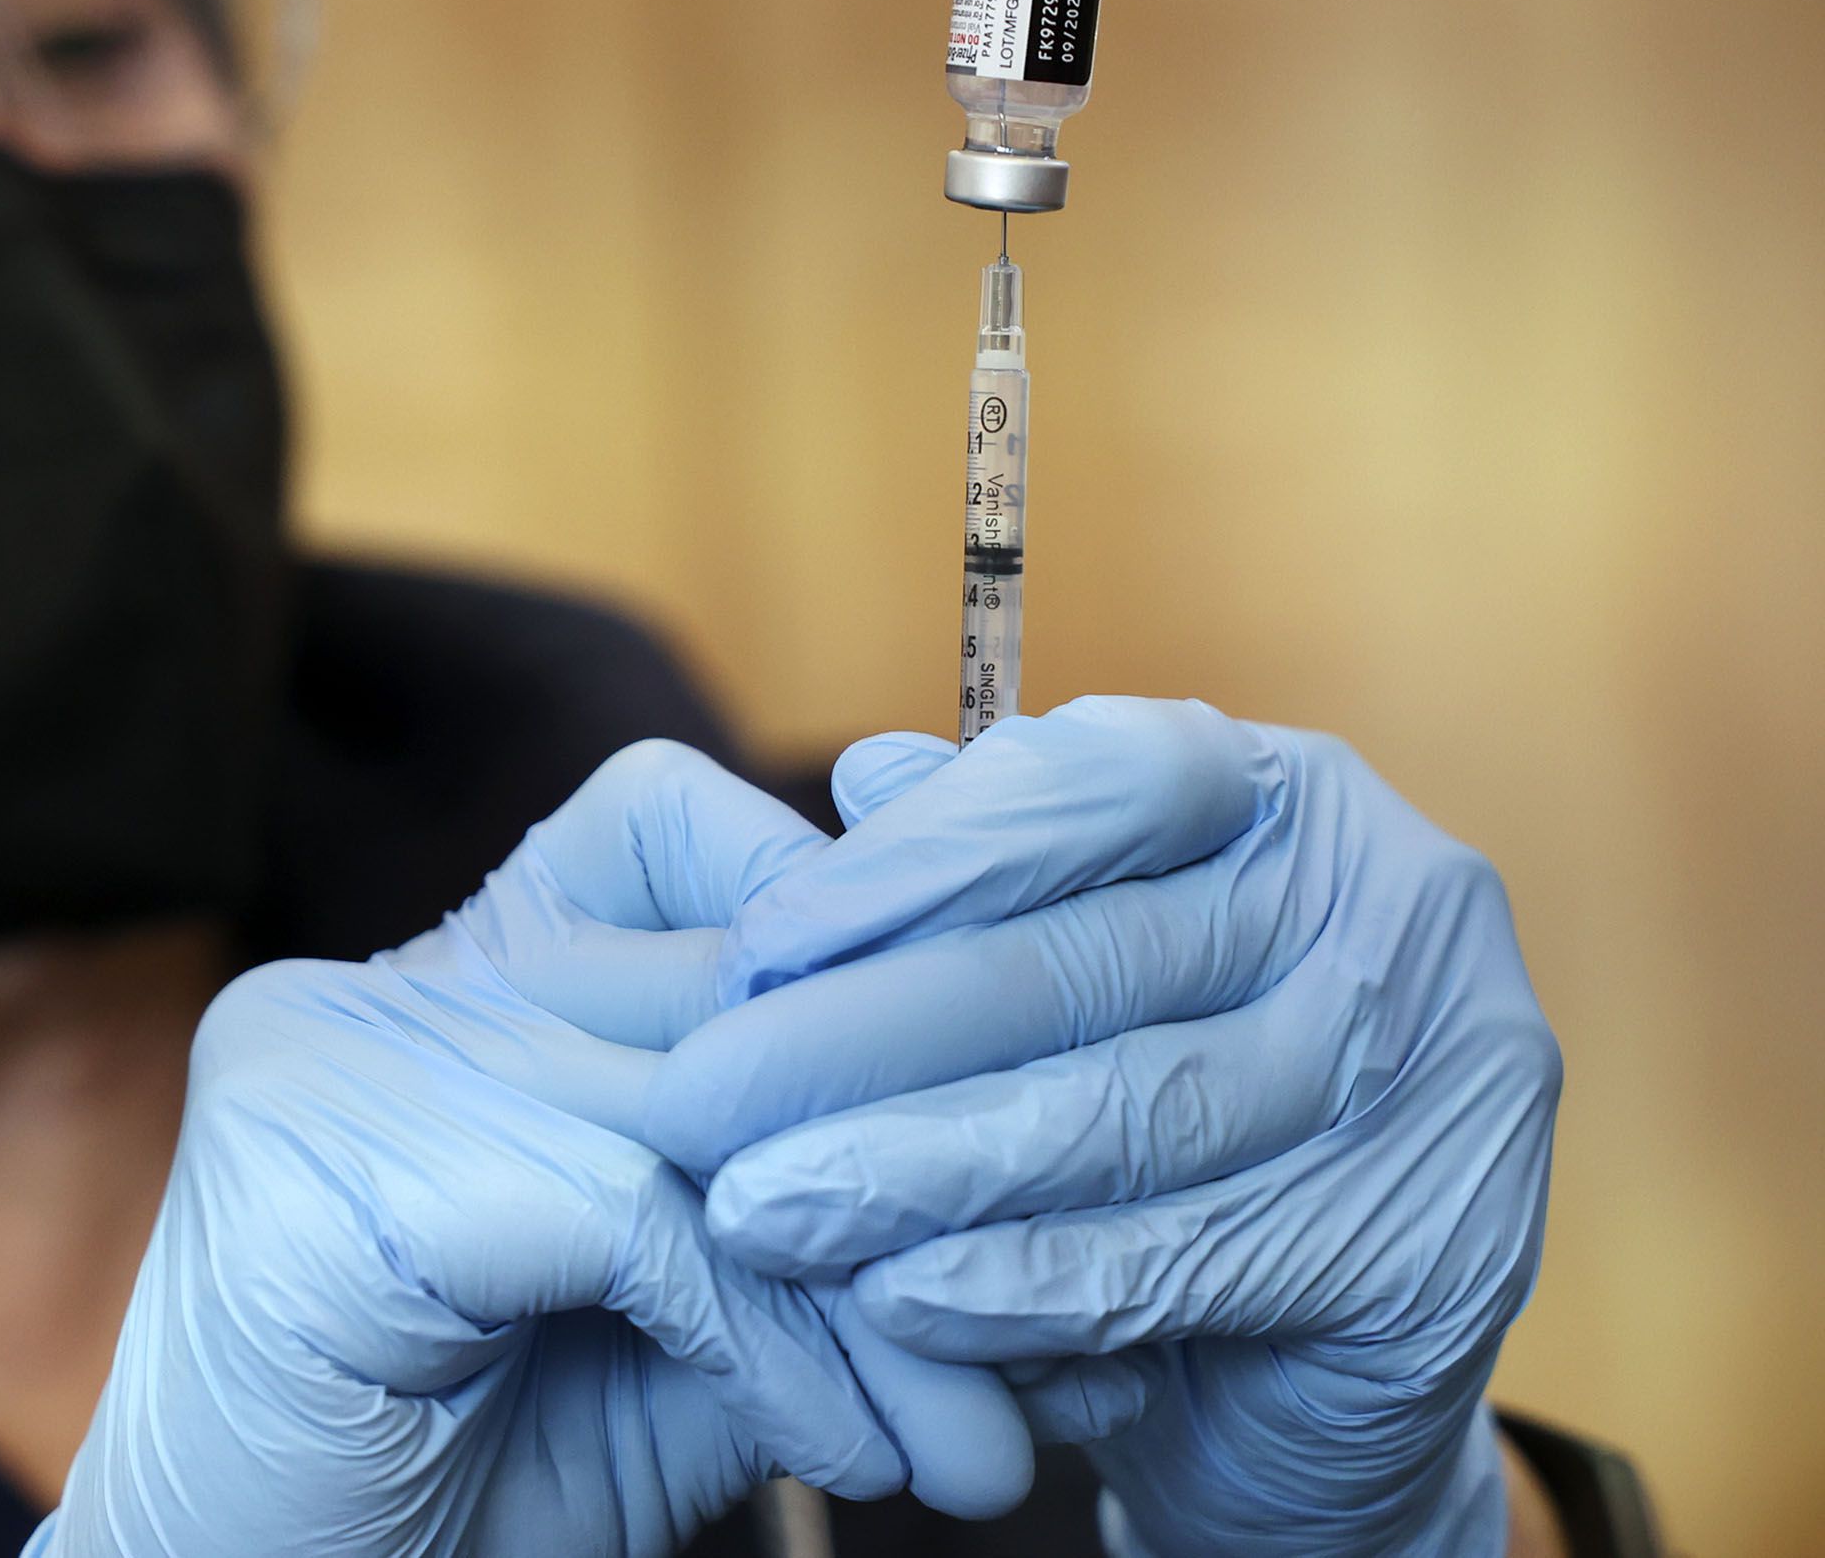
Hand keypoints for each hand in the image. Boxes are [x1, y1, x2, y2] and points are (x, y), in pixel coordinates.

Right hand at [27, 743, 1040, 1557]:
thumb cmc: (460, 1497)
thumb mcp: (675, 1349)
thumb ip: (793, 1236)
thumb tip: (1021, 1201)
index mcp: (441, 987)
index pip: (664, 827)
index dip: (834, 926)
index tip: (998, 1094)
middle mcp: (373, 989)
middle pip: (711, 980)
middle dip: (904, 1159)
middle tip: (1057, 1344)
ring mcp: (330, 1059)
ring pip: (692, 1106)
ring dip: (863, 1293)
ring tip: (970, 1440)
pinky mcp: (317, 1161)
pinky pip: (626, 1212)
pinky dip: (767, 1343)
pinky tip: (840, 1446)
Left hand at [650, 698, 1558, 1557]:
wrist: (1306, 1368)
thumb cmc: (1150, 1120)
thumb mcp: (1068, 972)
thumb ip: (984, 871)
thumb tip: (865, 774)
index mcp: (1294, 796)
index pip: (1099, 780)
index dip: (918, 860)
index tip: (754, 945)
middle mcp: (1397, 905)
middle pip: (1089, 963)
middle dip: (861, 1040)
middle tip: (696, 1103)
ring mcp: (1447, 1076)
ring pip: (1124, 1117)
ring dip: (912, 1172)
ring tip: (758, 1210)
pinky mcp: (1436, 1251)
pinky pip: (1182, 1261)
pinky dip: (1020, 1286)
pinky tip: (889, 1302)